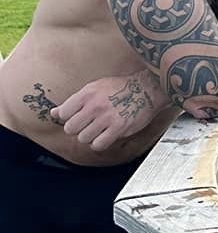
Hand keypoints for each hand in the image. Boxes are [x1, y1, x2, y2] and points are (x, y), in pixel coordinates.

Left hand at [52, 72, 167, 152]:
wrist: (147, 88)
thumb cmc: (120, 88)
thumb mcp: (94, 88)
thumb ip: (74, 101)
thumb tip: (54, 113)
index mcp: (87, 93)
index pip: (63, 113)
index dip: (68, 117)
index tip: (76, 116)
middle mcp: (95, 105)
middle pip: (70, 128)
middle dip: (77, 129)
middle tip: (88, 124)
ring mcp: (106, 118)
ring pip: (83, 138)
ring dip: (89, 136)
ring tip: (99, 129)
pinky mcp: (118, 128)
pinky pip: (98, 144)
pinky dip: (99, 143)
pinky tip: (105, 135)